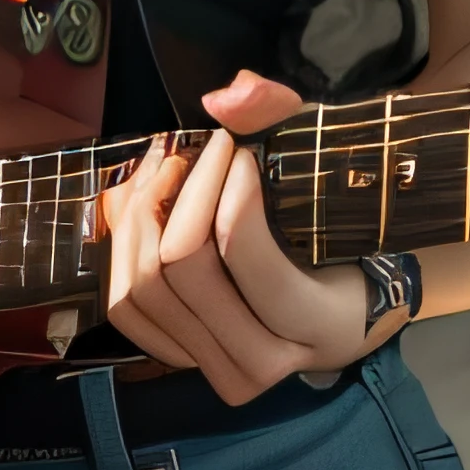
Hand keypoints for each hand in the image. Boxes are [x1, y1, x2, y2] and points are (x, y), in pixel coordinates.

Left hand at [99, 71, 403, 404]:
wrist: (344, 312)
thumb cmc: (343, 240)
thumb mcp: (330, 179)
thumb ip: (285, 122)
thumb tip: (226, 98)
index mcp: (315, 321)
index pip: (240, 250)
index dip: (226, 185)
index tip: (238, 148)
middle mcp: (263, 363)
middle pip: (180, 267)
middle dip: (177, 191)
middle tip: (192, 149)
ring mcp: (217, 370)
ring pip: (141, 287)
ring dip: (141, 213)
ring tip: (166, 168)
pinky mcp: (183, 361)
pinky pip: (126, 306)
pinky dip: (126, 247)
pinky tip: (146, 204)